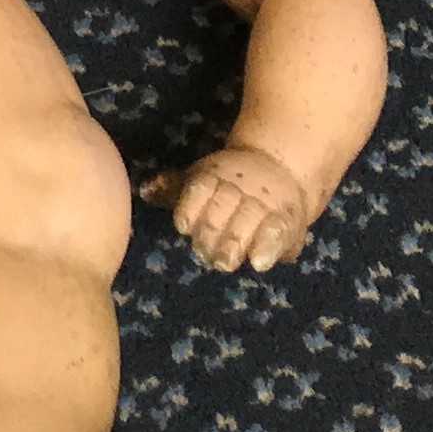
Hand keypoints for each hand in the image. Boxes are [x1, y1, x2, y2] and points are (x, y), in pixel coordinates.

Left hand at [150, 139, 315, 272]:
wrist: (277, 168)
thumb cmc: (226, 183)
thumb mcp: (199, 180)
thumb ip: (174, 189)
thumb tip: (145, 190)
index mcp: (214, 175)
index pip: (200, 186)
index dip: (191, 205)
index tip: (183, 225)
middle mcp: (239, 188)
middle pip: (224, 205)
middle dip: (212, 230)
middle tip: (203, 253)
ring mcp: (263, 204)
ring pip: (249, 218)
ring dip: (235, 241)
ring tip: (223, 263)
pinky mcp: (287, 222)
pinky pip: (278, 232)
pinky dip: (269, 247)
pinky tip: (258, 263)